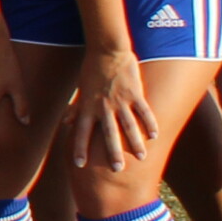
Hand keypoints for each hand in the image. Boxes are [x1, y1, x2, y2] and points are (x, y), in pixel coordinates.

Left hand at [70, 47, 158, 179]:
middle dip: (112, 153)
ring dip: (135, 143)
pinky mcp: (135, 93)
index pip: (80, 132)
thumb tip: (66, 122)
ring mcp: (120, 100)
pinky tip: (155, 136)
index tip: (79, 165)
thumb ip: (75, 108)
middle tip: (117, 170)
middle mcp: (103, 107)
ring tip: (141, 157)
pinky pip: (144, 111)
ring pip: (128, 126)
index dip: (79, 148)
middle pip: (107, 134)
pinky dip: (149, 124)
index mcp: (87, 107)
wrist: (107, 50)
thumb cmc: (91, 70)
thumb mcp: (80, 90)